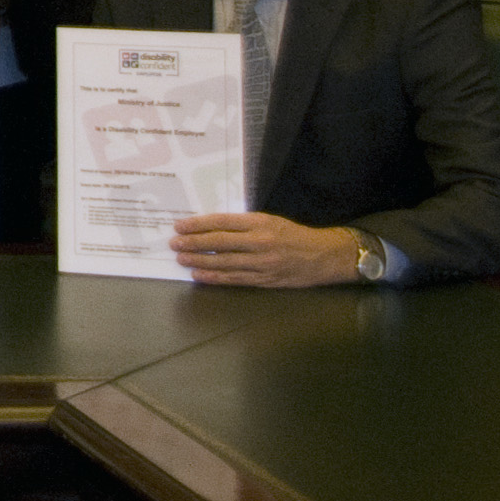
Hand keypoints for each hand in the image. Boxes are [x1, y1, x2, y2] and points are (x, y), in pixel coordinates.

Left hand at [171, 213, 366, 286]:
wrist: (325, 256)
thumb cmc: (294, 235)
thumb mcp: (271, 221)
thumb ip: (243, 224)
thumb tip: (210, 227)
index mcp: (261, 223)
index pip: (222, 222)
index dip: (198, 224)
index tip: (180, 226)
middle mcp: (261, 242)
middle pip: (219, 243)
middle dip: (193, 243)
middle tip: (174, 243)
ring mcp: (263, 263)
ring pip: (224, 263)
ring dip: (199, 261)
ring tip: (180, 258)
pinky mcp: (266, 280)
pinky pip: (235, 279)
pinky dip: (214, 277)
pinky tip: (199, 274)